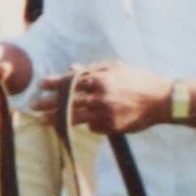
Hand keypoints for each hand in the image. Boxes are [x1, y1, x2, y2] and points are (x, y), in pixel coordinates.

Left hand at [41, 60, 169, 135]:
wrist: (163, 100)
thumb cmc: (138, 80)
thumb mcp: (116, 68)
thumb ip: (92, 69)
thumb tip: (70, 69)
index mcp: (101, 80)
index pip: (70, 82)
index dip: (54, 83)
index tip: (40, 85)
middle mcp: (101, 97)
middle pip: (68, 101)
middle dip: (48, 103)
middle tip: (33, 106)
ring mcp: (106, 114)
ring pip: (75, 118)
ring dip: (57, 120)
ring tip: (44, 121)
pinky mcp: (112, 127)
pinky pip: (93, 127)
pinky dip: (88, 124)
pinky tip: (84, 123)